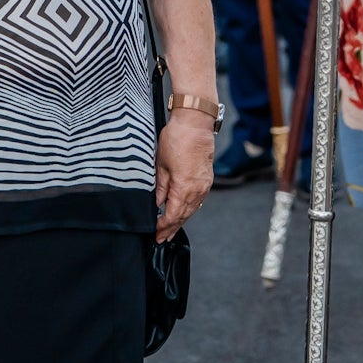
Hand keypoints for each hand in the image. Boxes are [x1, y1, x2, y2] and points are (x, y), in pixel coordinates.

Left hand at [155, 112, 214, 240]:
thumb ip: (161, 187)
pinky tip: (182, 212)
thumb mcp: (161, 164)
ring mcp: (204, 185)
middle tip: (161, 239)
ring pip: (192, 210)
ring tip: (171, 230)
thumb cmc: (176, 139)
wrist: (195, 123)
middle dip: (172, 228)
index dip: (163, 227)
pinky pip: (198, 201)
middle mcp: (197, 190)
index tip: (155, 234)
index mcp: (184, 187)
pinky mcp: (207, 179)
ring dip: (181, 220)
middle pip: (184, 216)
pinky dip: (189, 209)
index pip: (173, 215)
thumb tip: (158, 204)